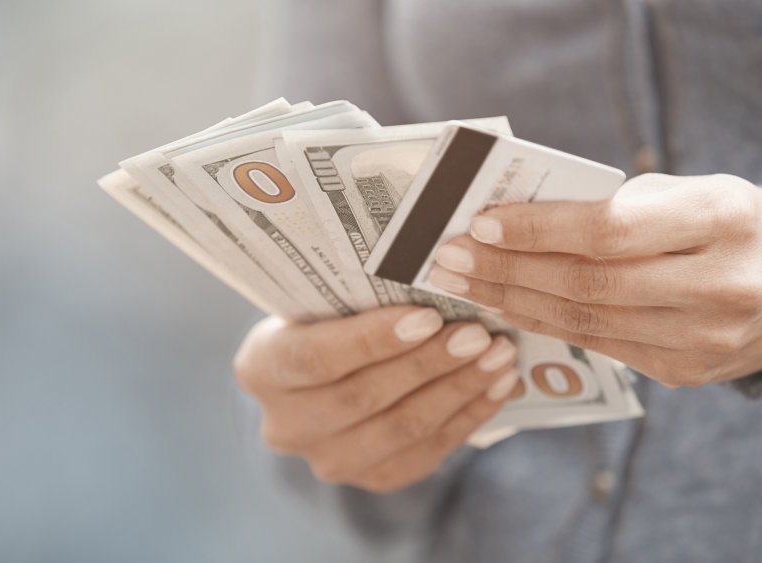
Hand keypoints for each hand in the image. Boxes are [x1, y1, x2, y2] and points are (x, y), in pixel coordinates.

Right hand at [233, 306, 520, 491]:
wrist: (325, 375)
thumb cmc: (328, 318)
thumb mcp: (323, 300)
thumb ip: (358, 296)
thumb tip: (434, 272)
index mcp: (262, 368)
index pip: (316, 357)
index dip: (373, 340)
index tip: (427, 316)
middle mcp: (286, 424)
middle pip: (365, 396)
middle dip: (429, 363)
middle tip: (478, 333)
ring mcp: (329, 459)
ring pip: (403, 428)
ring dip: (459, 389)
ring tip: (498, 355)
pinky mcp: (373, 478)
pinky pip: (429, 450)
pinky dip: (469, 416)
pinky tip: (499, 386)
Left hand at [428, 173, 761, 386]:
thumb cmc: (723, 223)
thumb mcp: (687, 190)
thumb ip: (614, 205)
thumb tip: (513, 221)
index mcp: (724, 218)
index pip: (610, 229)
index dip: (538, 230)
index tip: (480, 223)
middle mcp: (722, 284)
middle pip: (590, 283)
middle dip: (508, 270)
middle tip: (448, 258)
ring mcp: (705, 338)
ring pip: (586, 324)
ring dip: (513, 303)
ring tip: (462, 284)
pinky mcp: (685, 373)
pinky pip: (598, 346)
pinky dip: (544, 325)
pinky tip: (505, 308)